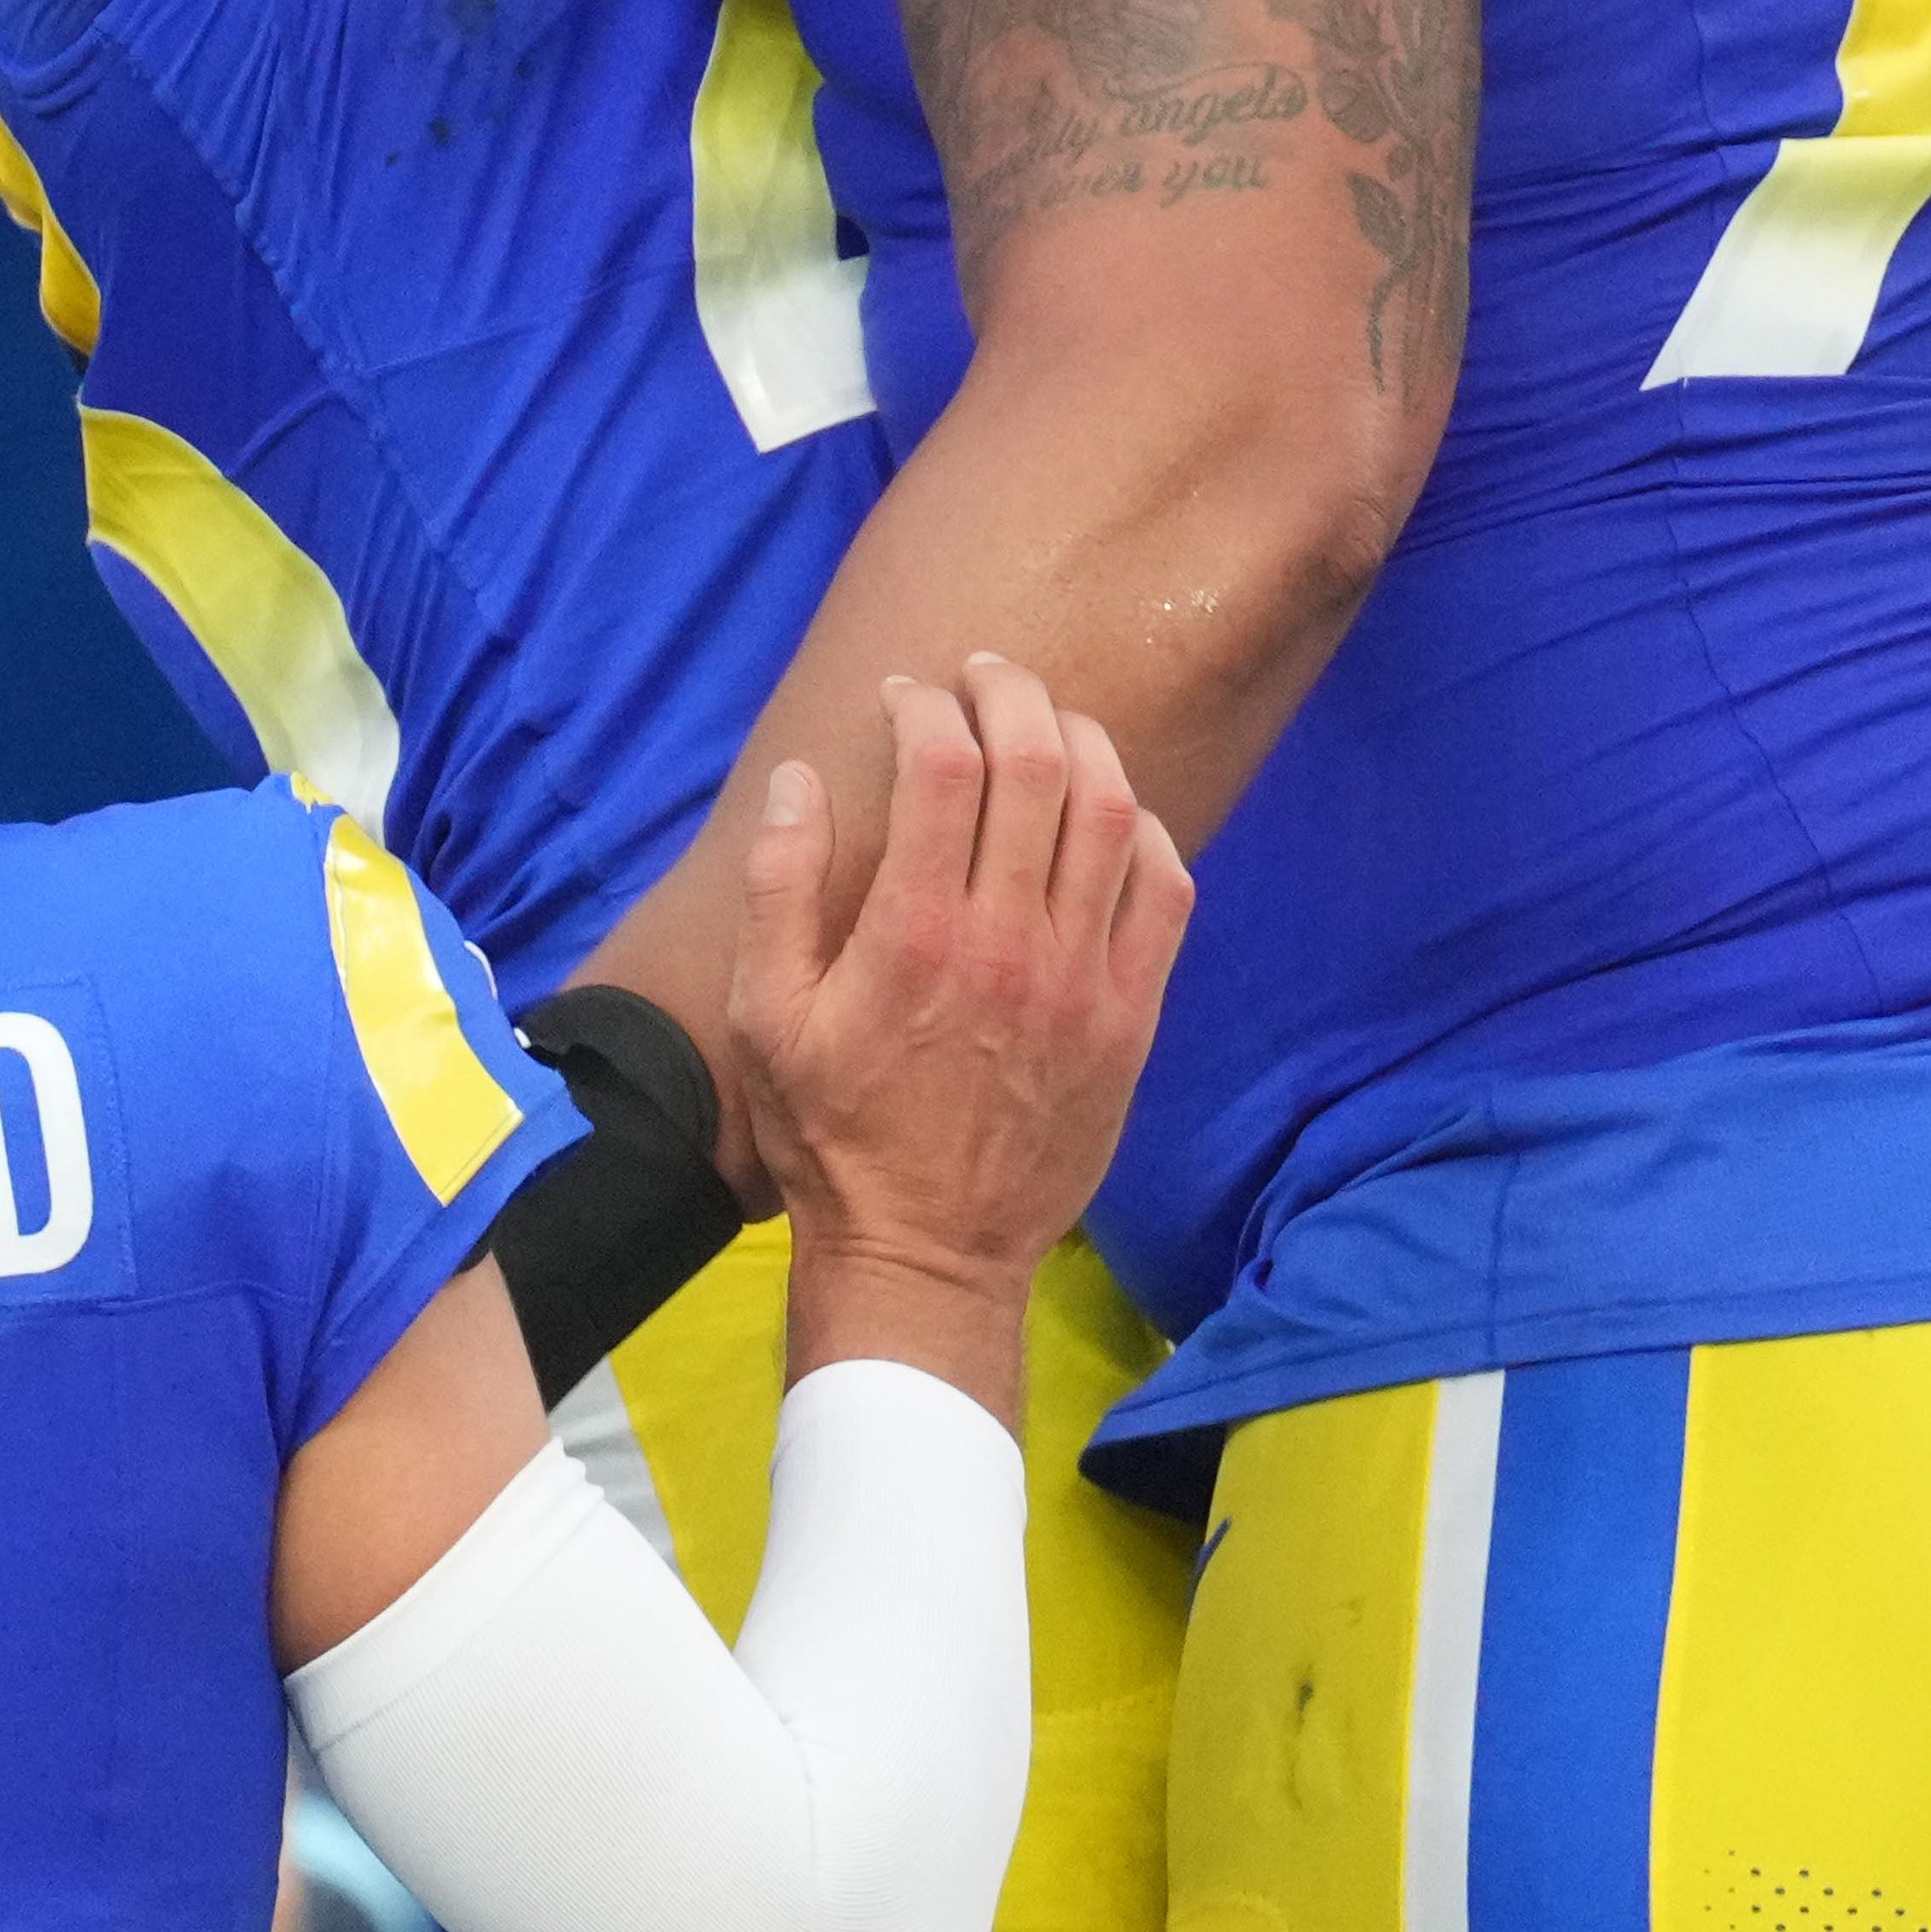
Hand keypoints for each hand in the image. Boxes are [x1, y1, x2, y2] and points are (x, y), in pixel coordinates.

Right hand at [723, 657, 1189, 1395]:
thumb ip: (777, 890)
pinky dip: (1143, 828)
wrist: (927, 1254)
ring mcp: (1083, 977)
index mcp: (915, 935)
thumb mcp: (766, 1019)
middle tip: (983, 677)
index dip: (926, 707)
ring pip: (1112, 812)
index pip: (944, 766)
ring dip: (1082, 743)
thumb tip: (796, 780)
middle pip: (1038, 765)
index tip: (905, 699)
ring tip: (1048, 722)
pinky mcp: (1130, 1015)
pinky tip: (1111, 811)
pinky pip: (1164, 889)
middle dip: (1010, 695)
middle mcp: (1010, 942)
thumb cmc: (833, 1136)